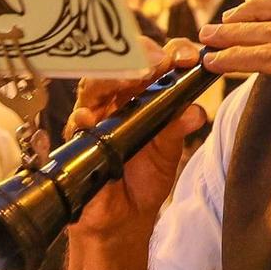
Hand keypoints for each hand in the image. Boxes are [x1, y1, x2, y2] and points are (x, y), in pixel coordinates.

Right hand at [64, 37, 206, 238]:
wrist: (124, 216)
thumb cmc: (144, 179)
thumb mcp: (168, 152)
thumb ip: (177, 129)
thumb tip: (195, 112)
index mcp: (143, 95)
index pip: (154, 60)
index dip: (170, 52)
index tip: (187, 57)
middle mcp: (117, 99)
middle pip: (120, 62)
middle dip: (140, 56)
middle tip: (159, 62)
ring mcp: (96, 116)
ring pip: (94, 83)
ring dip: (112, 77)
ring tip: (132, 77)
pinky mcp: (79, 138)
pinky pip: (75, 122)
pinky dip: (82, 117)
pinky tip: (90, 118)